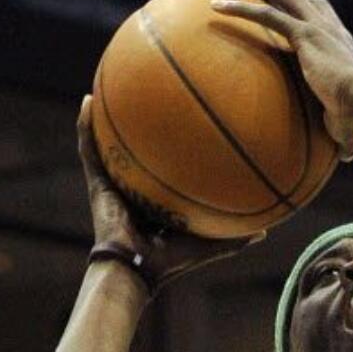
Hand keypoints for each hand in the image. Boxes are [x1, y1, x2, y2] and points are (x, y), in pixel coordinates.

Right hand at [78, 99, 262, 292]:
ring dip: (107, 117)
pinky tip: (88, 101)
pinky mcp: (97, 183)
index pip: (163, 167)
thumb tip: (266, 231)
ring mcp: (113, 184)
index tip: (181, 121)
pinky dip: (86, 126)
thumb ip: (235, 237)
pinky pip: (89, 148)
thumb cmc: (173, 262)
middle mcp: (134, 188)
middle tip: (148, 94)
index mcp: (157, 200)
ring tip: (109, 83)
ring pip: (107, 143)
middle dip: (140, 124)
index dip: (170, 147)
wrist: (139, 268)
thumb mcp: (210, 243)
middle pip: (136, 150)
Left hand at [213, 0, 352, 159]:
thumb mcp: (349, 124)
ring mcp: (317, 29)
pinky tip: (218, 6)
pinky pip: (267, 16)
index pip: (324, 17)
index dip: (309, 4)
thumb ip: (344, 135)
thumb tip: (345, 157)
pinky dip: (241, 9)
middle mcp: (331, 30)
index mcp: (343, 44)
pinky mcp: (304, 35)